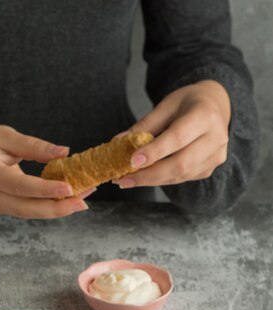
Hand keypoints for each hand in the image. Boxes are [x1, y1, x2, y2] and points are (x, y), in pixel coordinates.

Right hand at [0, 124, 94, 218]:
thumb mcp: (6, 135)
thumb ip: (33, 146)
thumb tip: (64, 152)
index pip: (18, 185)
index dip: (44, 189)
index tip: (68, 187)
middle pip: (25, 208)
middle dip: (56, 207)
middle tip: (82, 201)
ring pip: (28, 213)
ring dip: (56, 210)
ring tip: (81, 201)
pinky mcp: (4, 208)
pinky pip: (28, 211)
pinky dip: (49, 207)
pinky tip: (68, 202)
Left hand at [114, 80, 230, 188]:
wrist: (215, 106)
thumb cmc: (187, 104)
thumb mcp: (166, 105)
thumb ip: (145, 125)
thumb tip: (118, 143)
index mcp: (205, 115)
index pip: (177, 138)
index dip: (154, 152)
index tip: (132, 161)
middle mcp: (216, 138)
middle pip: (180, 164)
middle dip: (149, 175)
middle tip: (124, 179)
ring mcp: (215, 156)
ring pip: (180, 175)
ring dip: (151, 180)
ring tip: (128, 180)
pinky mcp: (209, 168)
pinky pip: (182, 178)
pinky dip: (161, 179)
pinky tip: (144, 177)